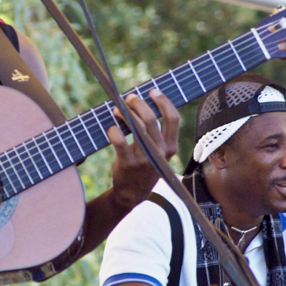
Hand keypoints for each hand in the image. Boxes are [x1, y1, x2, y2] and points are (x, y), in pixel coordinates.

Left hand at [107, 89, 179, 210]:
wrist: (133, 193)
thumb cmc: (145, 166)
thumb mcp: (159, 153)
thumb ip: (157, 133)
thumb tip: (144, 104)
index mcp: (170, 148)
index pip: (173, 119)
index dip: (164, 102)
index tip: (153, 91)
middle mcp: (160, 153)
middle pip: (151, 120)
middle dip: (139, 104)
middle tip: (130, 98)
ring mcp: (144, 159)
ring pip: (136, 128)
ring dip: (125, 113)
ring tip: (117, 108)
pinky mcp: (128, 163)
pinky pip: (120, 141)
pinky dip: (114, 131)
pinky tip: (112, 127)